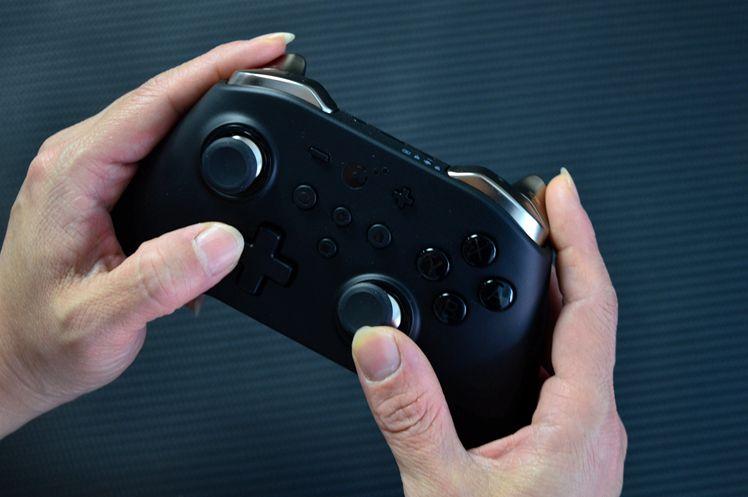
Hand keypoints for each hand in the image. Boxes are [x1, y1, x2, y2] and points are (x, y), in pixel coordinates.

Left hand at [0, 33, 293, 437]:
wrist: (13, 356)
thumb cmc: (42, 337)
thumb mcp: (101, 318)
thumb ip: (161, 279)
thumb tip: (223, 240)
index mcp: (77, 174)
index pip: (158, 101)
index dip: (220, 69)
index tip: (268, 53)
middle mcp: (82, 162)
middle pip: (166, 95)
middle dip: (230, 73)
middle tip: (281, 66)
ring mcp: (95, 172)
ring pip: (166, 118)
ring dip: (218, 100)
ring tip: (265, 91)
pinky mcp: (107, 188)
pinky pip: (163, 146)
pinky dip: (204, 135)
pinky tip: (229, 139)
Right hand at [352, 169, 626, 496]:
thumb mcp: (447, 491)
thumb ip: (410, 415)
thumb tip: (380, 344)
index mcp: (581, 418)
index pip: (591, 302)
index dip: (578, 237)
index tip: (563, 191)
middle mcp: (592, 421)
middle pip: (587, 311)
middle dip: (565, 250)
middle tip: (539, 206)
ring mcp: (581, 436)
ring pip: (574, 342)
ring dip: (552, 290)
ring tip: (524, 250)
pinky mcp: (564, 449)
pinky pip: (558, 371)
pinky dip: (537, 332)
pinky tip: (509, 329)